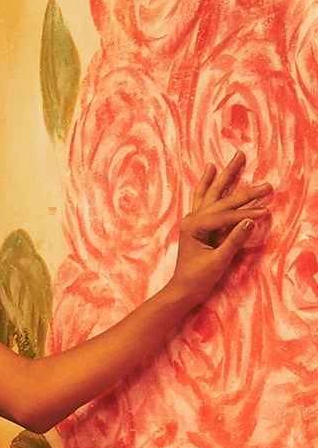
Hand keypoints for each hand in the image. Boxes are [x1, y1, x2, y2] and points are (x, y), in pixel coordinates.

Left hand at [168, 150, 272, 306]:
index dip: (246, 214)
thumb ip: (234, 240)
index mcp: (194, 226)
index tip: (264, 213)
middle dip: (245, 191)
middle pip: (221, 198)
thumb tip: (252, 220)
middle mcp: (192, 219)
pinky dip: (208, 184)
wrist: (183, 290)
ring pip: (212, 192)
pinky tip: (210, 170)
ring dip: (224, 174)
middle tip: (266, 183)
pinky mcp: (197, 223)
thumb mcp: (218, 262)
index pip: (225, 215)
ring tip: (236, 157)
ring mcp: (194, 219)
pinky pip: (204, 198)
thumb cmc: (198, 278)